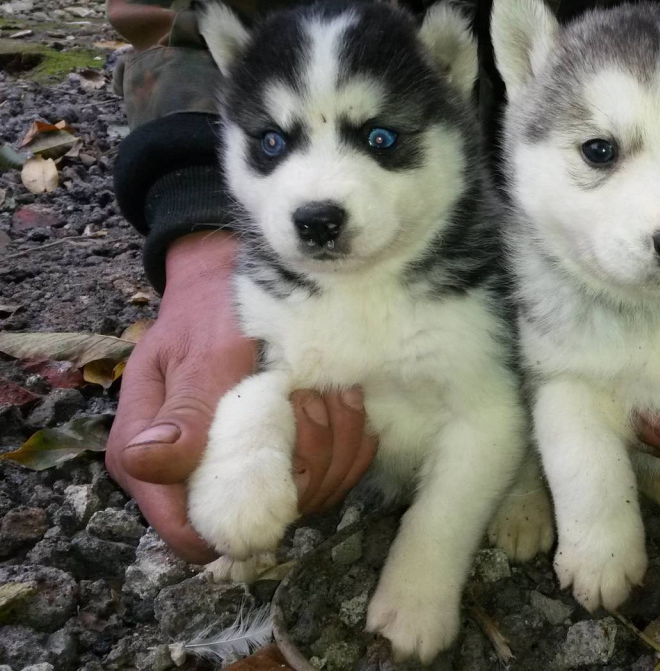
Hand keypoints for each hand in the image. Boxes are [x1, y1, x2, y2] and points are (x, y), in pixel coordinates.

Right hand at [106, 231, 376, 562]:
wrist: (234, 288)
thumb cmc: (208, 315)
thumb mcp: (197, 356)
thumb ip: (183, 412)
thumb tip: (146, 462)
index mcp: (151, 459)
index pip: (189, 533)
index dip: (237, 520)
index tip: (278, 461)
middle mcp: (194, 479)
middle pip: (262, 519)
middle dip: (302, 465)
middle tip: (310, 399)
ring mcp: (246, 473)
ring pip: (308, 499)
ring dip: (334, 447)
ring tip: (329, 392)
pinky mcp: (287, 460)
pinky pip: (334, 477)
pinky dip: (351, 443)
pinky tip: (346, 401)